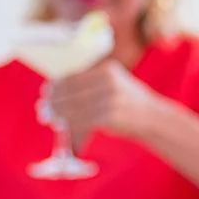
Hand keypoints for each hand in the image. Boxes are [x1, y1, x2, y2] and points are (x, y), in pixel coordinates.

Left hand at [48, 60, 164, 150]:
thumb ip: (93, 83)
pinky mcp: (110, 115)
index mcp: (108, 69)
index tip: (46, 92)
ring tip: (49, 119)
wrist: (156, 119)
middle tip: (43, 110)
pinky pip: (83, 121)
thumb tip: (59, 91)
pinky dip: (72, 126)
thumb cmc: (131, 103)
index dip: (58, 85)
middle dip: (55, 102)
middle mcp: (109, 81)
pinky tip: (65, 128)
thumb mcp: (116, 83)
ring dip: (59, 115)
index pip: (75, 76)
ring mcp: (110, 98)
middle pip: (72, 91)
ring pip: (75, 107)